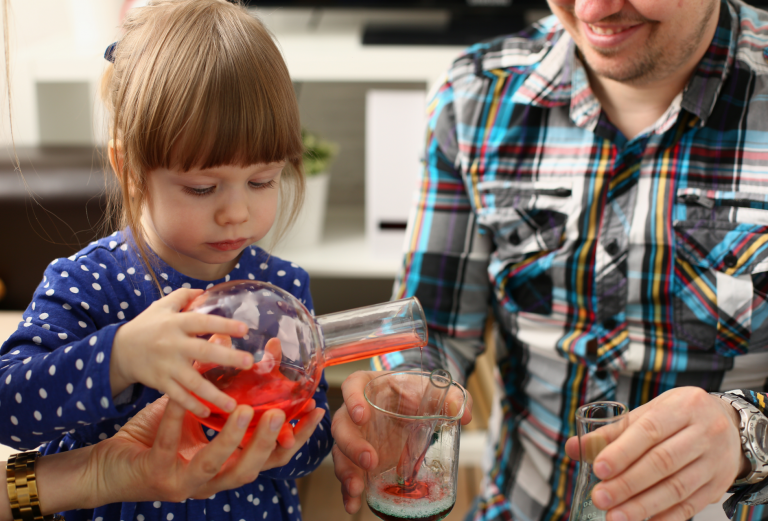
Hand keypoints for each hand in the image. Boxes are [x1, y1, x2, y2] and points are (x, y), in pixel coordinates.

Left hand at [87, 394, 324, 503]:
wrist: (108, 469)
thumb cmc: (154, 439)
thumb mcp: (193, 412)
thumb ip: (215, 388)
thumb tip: (235, 346)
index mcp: (226, 465)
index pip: (272, 457)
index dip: (296, 438)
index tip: (315, 411)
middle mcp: (212, 479)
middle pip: (253, 468)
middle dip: (269, 442)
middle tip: (282, 414)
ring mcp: (185, 482)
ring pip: (219, 467)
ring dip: (233, 440)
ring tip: (244, 410)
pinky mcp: (158, 476)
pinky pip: (171, 448)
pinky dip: (177, 422)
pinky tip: (179, 400)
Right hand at [111, 288, 253, 416]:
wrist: (118, 351)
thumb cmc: (146, 326)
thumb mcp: (162, 306)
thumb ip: (184, 297)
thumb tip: (206, 290)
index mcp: (176, 323)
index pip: (202, 322)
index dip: (223, 324)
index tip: (244, 329)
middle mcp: (173, 345)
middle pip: (202, 352)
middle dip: (227, 358)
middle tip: (249, 362)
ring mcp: (167, 366)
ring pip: (192, 382)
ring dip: (213, 394)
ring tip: (234, 405)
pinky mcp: (160, 383)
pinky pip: (178, 397)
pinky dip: (192, 406)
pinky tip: (208, 413)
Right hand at [331, 370, 472, 513]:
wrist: (413, 406)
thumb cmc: (416, 392)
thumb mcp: (433, 390)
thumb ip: (452, 396)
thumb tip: (462, 412)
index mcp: (369, 387)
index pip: (353, 386)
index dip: (352, 399)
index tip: (362, 414)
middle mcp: (355, 411)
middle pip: (341, 425)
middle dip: (352, 445)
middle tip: (369, 460)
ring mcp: (355, 436)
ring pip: (340, 453)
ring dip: (346, 472)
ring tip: (357, 489)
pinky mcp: (358, 459)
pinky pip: (349, 474)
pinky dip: (348, 491)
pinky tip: (353, 505)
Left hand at [564, 387, 750, 520]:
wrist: (729, 424)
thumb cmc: (678, 416)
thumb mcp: (649, 413)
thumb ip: (611, 431)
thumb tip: (573, 448)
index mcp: (682, 407)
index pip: (649, 430)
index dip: (622, 452)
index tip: (598, 469)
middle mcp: (704, 432)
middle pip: (662, 462)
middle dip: (628, 483)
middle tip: (600, 498)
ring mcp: (715, 460)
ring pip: (677, 487)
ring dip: (643, 505)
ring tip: (615, 517)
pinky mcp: (719, 484)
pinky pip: (691, 505)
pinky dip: (665, 517)